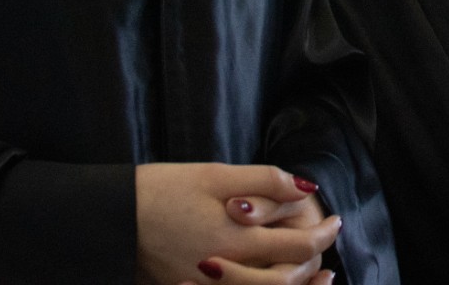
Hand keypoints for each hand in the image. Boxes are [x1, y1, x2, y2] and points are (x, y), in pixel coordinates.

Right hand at [135, 163, 341, 284]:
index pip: (296, 247)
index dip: (322, 235)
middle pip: (285, 280)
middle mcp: (224, 271)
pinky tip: (271, 279)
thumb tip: (305, 188)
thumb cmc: (162, 190)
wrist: (112, 218)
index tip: (336, 221)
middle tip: (328, 239)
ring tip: (316, 271)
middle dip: (313, 261)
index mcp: (234, 239)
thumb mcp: (214, 175)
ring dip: (295, 284)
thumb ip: (263, 182)